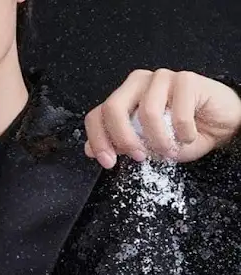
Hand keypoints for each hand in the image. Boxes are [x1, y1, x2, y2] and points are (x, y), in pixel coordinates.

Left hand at [84, 68, 240, 167]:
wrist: (218, 127)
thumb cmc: (180, 135)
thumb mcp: (145, 148)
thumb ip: (118, 146)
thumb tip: (90, 150)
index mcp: (122, 101)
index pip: (96, 115)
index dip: (98, 140)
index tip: (109, 162)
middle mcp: (137, 86)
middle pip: (113, 107)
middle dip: (123, 138)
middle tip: (138, 157)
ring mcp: (160, 78)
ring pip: (147, 111)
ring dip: (159, 139)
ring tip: (169, 149)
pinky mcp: (186, 79)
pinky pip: (178, 111)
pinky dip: (183, 133)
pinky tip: (189, 136)